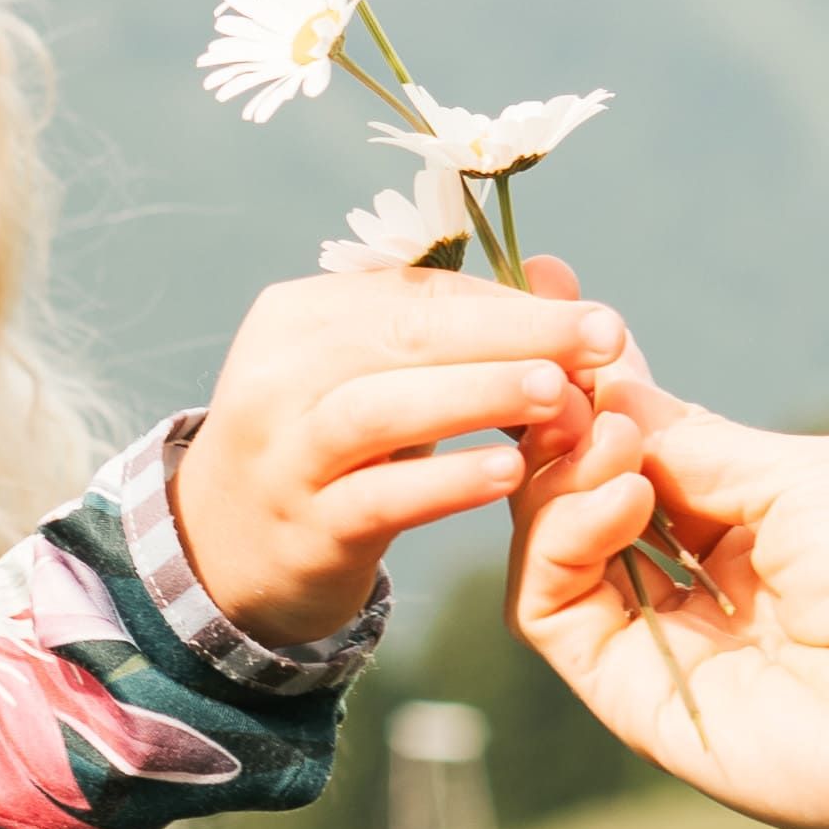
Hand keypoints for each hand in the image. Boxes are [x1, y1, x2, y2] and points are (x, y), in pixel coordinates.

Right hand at [170, 264, 621, 650]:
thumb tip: (558, 277)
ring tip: (560, 395)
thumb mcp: (370, 377)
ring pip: (380, 409)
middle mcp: (278, 375)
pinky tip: (508, 473)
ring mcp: (283, 454)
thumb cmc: (325, 450)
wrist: (224, 551)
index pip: (416, 295)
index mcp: (298, 317)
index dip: (509, 303)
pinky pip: (378, 497)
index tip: (595, 318)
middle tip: (603, 340)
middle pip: (402, 337)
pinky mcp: (303, 527)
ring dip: (477, 395)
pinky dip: (444, 481)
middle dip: (512, 334)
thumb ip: (456, 329)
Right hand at [510, 376, 828, 828]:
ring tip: (613, 445)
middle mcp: (683, 584)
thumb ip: (692, 442)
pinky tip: (623, 496)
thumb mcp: (799, 476)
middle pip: (572, 496)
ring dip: (561, 479)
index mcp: (733, 529)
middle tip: (566, 381)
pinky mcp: (625, 692)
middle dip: (562, 427)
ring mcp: (649, 641)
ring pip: (546, 550)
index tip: (556, 301)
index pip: (630, 452)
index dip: (592, 387)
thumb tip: (601, 390)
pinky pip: (547, 610)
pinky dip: (562, 540)